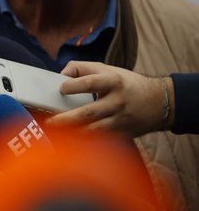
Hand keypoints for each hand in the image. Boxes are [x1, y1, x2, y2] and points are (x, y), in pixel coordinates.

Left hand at [47, 61, 169, 136]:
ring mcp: (120, 120)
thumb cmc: (127, 84)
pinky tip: (72, 142)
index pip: (90, 83)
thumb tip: (61, 74)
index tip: (60, 89)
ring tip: (57, 132)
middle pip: (88, 112)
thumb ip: (82, 68)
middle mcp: (117, 101)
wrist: (160, 102)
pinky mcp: (123, 133)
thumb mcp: (108, 69)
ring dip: (74, 133)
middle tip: (50, 121)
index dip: (73, 86)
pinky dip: (86, 141)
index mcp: (113, 82)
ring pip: (94, 130)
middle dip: (66, 118)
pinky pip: (101, 139)